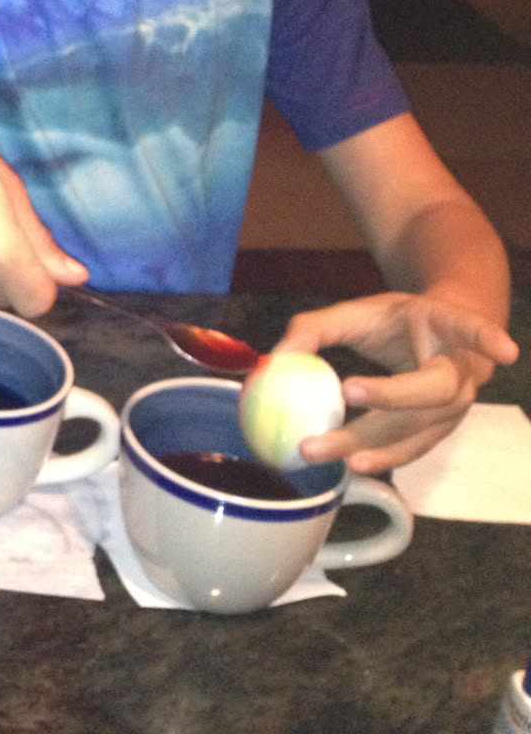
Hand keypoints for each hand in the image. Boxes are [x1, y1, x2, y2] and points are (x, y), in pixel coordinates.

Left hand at [275, 291, 519, 473]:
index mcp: (448, 329)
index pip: (471, 328)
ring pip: (420, 429)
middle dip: (390, 397)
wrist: (432, 342)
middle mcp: (461, 373)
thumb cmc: (396, 323)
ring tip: (336, 455)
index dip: (486, 337)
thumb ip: (315, 328)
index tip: (504, 350)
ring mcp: (454, 409)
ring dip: (379, 444)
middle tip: (345, 395)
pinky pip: (410, 448)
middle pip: (433, 390)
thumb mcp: (358, 312)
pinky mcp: (436, 433)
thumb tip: (276, 357)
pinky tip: (350, 468)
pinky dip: (381, 458)